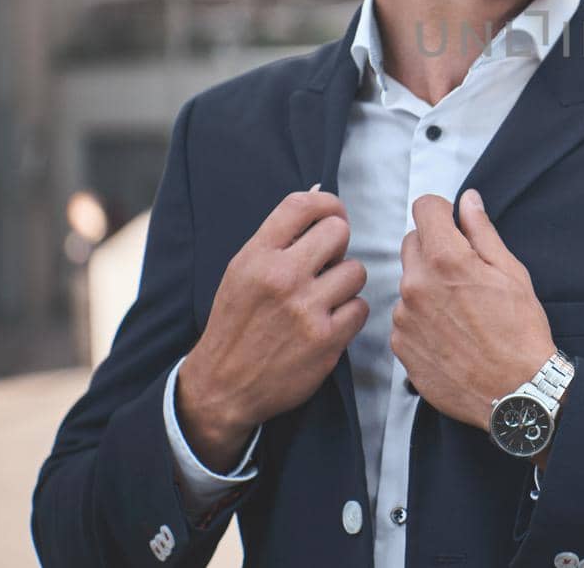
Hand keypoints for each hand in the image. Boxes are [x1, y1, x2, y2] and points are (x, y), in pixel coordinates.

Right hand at [176, 185, 369, 470]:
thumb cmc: (235, 325)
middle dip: (338, 245)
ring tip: (325, 297)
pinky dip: (350, 314)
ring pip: (356, 271)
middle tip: (327, 263)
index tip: (333, 215)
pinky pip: (361, 307)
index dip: (327, 203)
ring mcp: (306, 309)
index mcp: (257, 256)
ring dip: (345, 283)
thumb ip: (279, 239)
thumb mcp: (242, 272)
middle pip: (338, 232)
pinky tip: (330, 321)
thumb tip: (321, 198)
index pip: (302, 205)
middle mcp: (282, 278)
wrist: (222, 385)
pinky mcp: (326, 340)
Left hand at [392, 189, 555, 431]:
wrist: (515, 392)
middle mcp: (415, 284)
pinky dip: (421, 318)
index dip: (442, 211)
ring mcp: (404, 317)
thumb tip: (468, 201)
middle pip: (412, 242)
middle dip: (435, 247)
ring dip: (427, 286)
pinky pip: (404, 316)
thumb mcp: (510, 272)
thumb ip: (482, 231)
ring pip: (408, 282)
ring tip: (460, 311)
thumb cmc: (520, 332)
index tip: (453, 225)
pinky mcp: (399, 345)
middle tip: (464, 273)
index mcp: (445, 259)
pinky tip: (449, 334)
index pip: (424, 208)